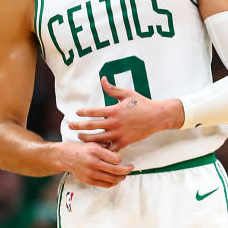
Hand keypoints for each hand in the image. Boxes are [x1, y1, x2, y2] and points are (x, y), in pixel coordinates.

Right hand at [58, 141, 133, 186]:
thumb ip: (107, 148)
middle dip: (127, 170)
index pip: (116, 159)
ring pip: (112, 179)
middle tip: (131, 168)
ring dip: (121, 177)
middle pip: (116, 170)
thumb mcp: (94, 143)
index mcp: (95, 151)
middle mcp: (93, 162)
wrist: (65, 157)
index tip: (121, 159)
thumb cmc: (82, 149)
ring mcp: (90, 173)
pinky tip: (116, 179)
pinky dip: (113, 183)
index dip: (121, 159)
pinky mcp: (88, 180)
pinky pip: (105, 185)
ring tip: (124, 174)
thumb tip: (121, 153)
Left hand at [68, 78, 182, 150]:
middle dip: (78, 126)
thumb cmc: (143, 104)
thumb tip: (102, 79)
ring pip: (98, 138)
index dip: (83, 112)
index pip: (93, 112)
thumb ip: (112, 89)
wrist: (157, 116)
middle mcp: (114, 123)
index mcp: (114, 110)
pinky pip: (111, 147)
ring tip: (80, 137)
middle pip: (91, 126)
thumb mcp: (127, 94)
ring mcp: (119, 134)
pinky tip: (96, 148)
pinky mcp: (125, 142)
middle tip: (70, 126)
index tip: (77, 112)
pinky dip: (103, 149)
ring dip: (87, 138)